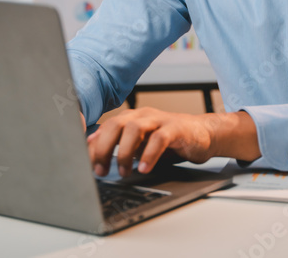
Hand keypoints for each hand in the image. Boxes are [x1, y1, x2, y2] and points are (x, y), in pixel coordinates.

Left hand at [86, 107, 259, 176]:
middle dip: (104, 148)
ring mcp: (159, 120)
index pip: (105, 128)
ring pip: (134, 128)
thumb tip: (94, 157)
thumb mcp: (141, 145)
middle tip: (101, 170)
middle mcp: (142, 116)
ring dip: (125, 151)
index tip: (85, 164)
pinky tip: (144, 168)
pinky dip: (149, 154)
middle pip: (115, 124)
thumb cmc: (169, 140)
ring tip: (124, 171)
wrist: (203, 134)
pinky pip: (159, 138)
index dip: (93, 146)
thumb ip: (121, 147)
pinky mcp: (176, 128)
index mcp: (131, 118)